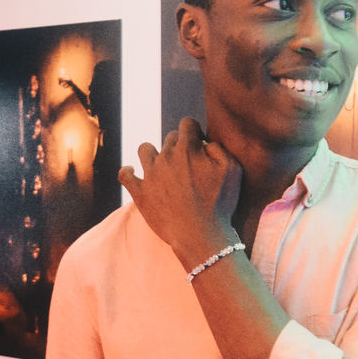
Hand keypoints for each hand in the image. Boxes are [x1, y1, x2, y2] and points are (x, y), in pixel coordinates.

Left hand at [118, 118, 242, 266]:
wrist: (200, 236)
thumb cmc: (220, 204)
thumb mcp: (232, 170)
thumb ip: (218, 148)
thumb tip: (204, 143)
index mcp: (188, 148)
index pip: (187, 123)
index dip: (195, 131)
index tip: (200, 145)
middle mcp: (166, 157)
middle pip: (170, 138)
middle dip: (180, 146)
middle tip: (189, 164)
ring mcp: (150, 174)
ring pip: (145, 149)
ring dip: (154, 153)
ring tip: (163, 166)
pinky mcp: (140, 193)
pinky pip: (125, 174)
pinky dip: (128, 171)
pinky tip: (134, 172)